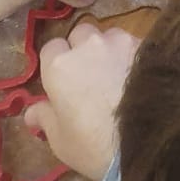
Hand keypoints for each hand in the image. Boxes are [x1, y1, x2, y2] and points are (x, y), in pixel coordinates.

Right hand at [24, 23, 139, 180]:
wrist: (147, 139)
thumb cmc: (94, 146)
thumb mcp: (60, 140)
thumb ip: (45, 118)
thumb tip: (32, 111)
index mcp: (60, 65)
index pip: (51, 48)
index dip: (56, 63)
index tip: (62, 81)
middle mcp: (89, 44)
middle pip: (81, 34)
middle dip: (82, 49)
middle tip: (90, 76)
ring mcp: (121, 41)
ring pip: (110, 36)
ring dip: (109, 50)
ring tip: (117, 76)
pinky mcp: (147, 44)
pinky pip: (133, 43)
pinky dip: (132, 55)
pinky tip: (138, 78)